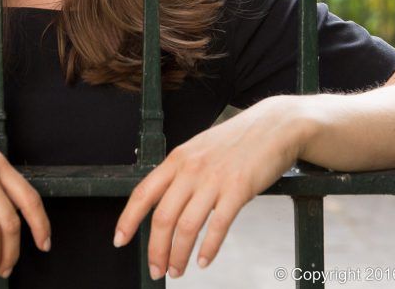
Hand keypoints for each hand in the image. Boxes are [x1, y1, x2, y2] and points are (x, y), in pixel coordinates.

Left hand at [113, 95, 307, 279]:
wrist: (275, 125)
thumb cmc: (237, 141)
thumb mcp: (199, 150)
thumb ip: (181, 173)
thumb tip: (164, 202)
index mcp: (177, 159)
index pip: (143, 193)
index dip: (128, 219)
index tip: (119, 240)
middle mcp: (191, 169)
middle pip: (163, 217)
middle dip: (156, 249)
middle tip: (156, 269)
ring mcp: (214, 179)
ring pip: (187, 226)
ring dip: (179, 255)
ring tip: (177, 270)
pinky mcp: (239, 189)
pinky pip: (218, 225)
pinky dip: (208, 249)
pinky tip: (204, 261)